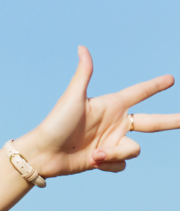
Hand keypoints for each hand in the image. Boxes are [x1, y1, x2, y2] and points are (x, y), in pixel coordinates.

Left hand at [16, 46, 176, 176]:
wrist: (43, 154)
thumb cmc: (55, 123)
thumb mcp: (72, 98)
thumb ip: (83, 73)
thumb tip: (82, 47)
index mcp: (110, 105)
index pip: (139, 93)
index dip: (155, 86)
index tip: (171, 79)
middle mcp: (115, 123)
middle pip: (152, 122)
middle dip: (172, 121)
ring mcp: (112, 142)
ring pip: (134, 149)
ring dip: (116, 152)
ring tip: (95, 154)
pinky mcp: (106, 159)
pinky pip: (122, 163)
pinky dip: (109, 163)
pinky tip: (92, 161)